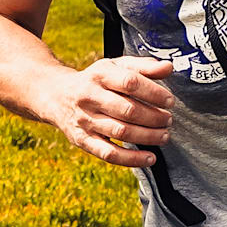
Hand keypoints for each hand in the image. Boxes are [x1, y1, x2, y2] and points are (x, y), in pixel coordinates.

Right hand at [56, 56, 174, 166]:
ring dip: (148, 136)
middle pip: (127, 110)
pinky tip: (150, 158)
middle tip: (168, 120)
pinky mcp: (82, 140)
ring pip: (121, 132)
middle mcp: (89, 96)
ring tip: (164, 135)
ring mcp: (85, 120)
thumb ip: (143, 67)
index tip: (169, 101)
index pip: (130, 82)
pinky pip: (109, 153)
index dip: (154, 93)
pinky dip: (132, 159)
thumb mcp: (115, 66)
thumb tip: (169, 68)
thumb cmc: (96, 81)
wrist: (56, 96)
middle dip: (154, 117)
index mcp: (100, 74)